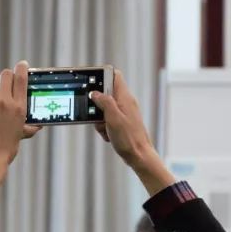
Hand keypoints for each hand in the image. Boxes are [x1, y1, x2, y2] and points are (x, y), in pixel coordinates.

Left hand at [0, 61, 41, 197]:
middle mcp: (4, 103)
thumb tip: (36, 125)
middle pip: (5, 75)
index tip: (22, 64)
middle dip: (7, 76)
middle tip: (8, 81)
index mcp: (18, 107)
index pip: (21, 79)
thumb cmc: (8, 148)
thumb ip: (28, 126)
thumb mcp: (21, 134)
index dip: (22, 68)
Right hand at [90, 70, 175, 195]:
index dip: (102, 75)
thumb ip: (104, 102)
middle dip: (96, 105)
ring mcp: (123, 113)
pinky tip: (109, 135)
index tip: (91, 81)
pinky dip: (104, 127)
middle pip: (105, 94)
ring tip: (105, 129)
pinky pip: (107, 120)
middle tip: (98, 117)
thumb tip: (95, 93)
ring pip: (104, 109)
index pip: (114, 75)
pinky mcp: (121, 122)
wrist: (139, 156)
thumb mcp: (113, 118)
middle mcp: (125, 102)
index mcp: (125, 97)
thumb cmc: (129, 138)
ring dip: (99, 120)